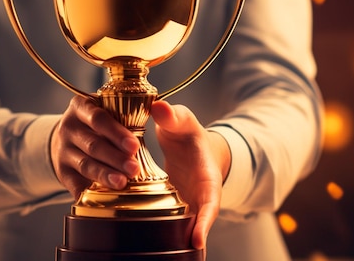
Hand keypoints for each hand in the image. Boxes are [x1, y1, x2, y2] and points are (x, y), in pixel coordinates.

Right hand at [51, 96, 140, 198]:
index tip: (134, 146)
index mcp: (82, 106)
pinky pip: (74, 184)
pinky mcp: (62, 172)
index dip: (116, 133)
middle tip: (133, 168)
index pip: (98, 118)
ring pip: (85, 165)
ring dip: (104, 175)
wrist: (70, 139)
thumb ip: (135, 113)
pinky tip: (102, 199)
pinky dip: (87, 193)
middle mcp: (69, 127)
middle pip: (93, 144)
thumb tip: (163, 110)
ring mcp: (63, 150)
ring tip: (122, 183)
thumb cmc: (102, 125)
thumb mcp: (113, 110)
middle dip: (114, 158)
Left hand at [151, 100, 231, 250]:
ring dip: (175, 241)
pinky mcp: (170, 208)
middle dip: (193, 239)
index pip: (210, 202)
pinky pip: (164, 222)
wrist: (190, 145)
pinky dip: (156, 233)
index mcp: (206, 178)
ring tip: (165, 258)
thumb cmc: (189, 134)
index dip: (205, 222)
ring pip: (181, 227)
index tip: (198, 240)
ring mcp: (185, 205)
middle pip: (198, 224)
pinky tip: (142, 245)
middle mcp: (198, 197)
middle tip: (187, 254)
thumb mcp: (183, 121)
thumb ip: (172, 115)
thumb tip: (158, 107)